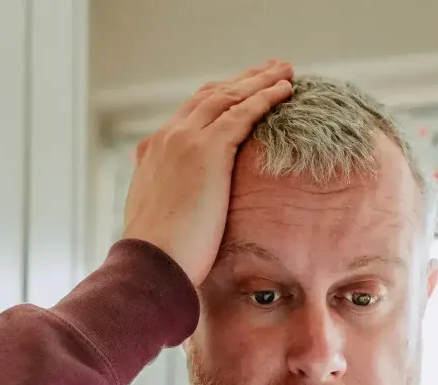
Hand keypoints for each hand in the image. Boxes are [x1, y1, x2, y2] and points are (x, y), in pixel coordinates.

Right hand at [122, 60, 293, 286]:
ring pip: (228, 96)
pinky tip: (286, 90)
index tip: (240, 90)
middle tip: (268, 69)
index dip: (218, 98)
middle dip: (241, 80)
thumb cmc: (158, 255)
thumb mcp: (158, 218)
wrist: (151, 263)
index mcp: (153, 151)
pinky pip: (243, 112)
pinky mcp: (207, 149)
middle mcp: (167, 137)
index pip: (189, 113)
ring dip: (259, 80)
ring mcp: (185, 140)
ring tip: (285, 71)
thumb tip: (181, 209)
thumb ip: (169, 199)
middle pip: (210, 95)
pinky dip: (266, 97)